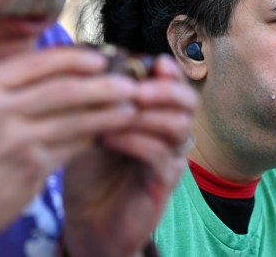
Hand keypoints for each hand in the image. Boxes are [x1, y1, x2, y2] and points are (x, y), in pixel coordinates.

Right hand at [0, 47, 148, 256]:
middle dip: (103, 82)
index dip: (77, 58)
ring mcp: (13, 138)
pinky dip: (94, 136)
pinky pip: (73, 145)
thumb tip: (57, 73)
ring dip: (109, 110)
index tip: (102, 57)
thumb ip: (3, 88)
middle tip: (129, 81)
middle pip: (64, 87)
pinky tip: (111, 132)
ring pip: (76, 116)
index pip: (39, 61)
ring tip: (132, 106)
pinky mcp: (28, 168)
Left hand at [60, 54, 197, 256]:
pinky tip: (107, 136)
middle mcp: (170, 132)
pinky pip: (159, 155)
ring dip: (148, 113)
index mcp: (157, 113)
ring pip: (178, 125)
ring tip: (121, 107)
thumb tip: (87, 55)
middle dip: (166, 89)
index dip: (169, 70)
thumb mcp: (89, 124)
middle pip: (187, 101)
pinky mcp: (163, 183)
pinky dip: (135, 140)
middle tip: (138, 88)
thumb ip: (96, 96)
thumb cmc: (88, 168)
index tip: (153, 62)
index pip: (174, 83)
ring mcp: (170, 158)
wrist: (88, 221)